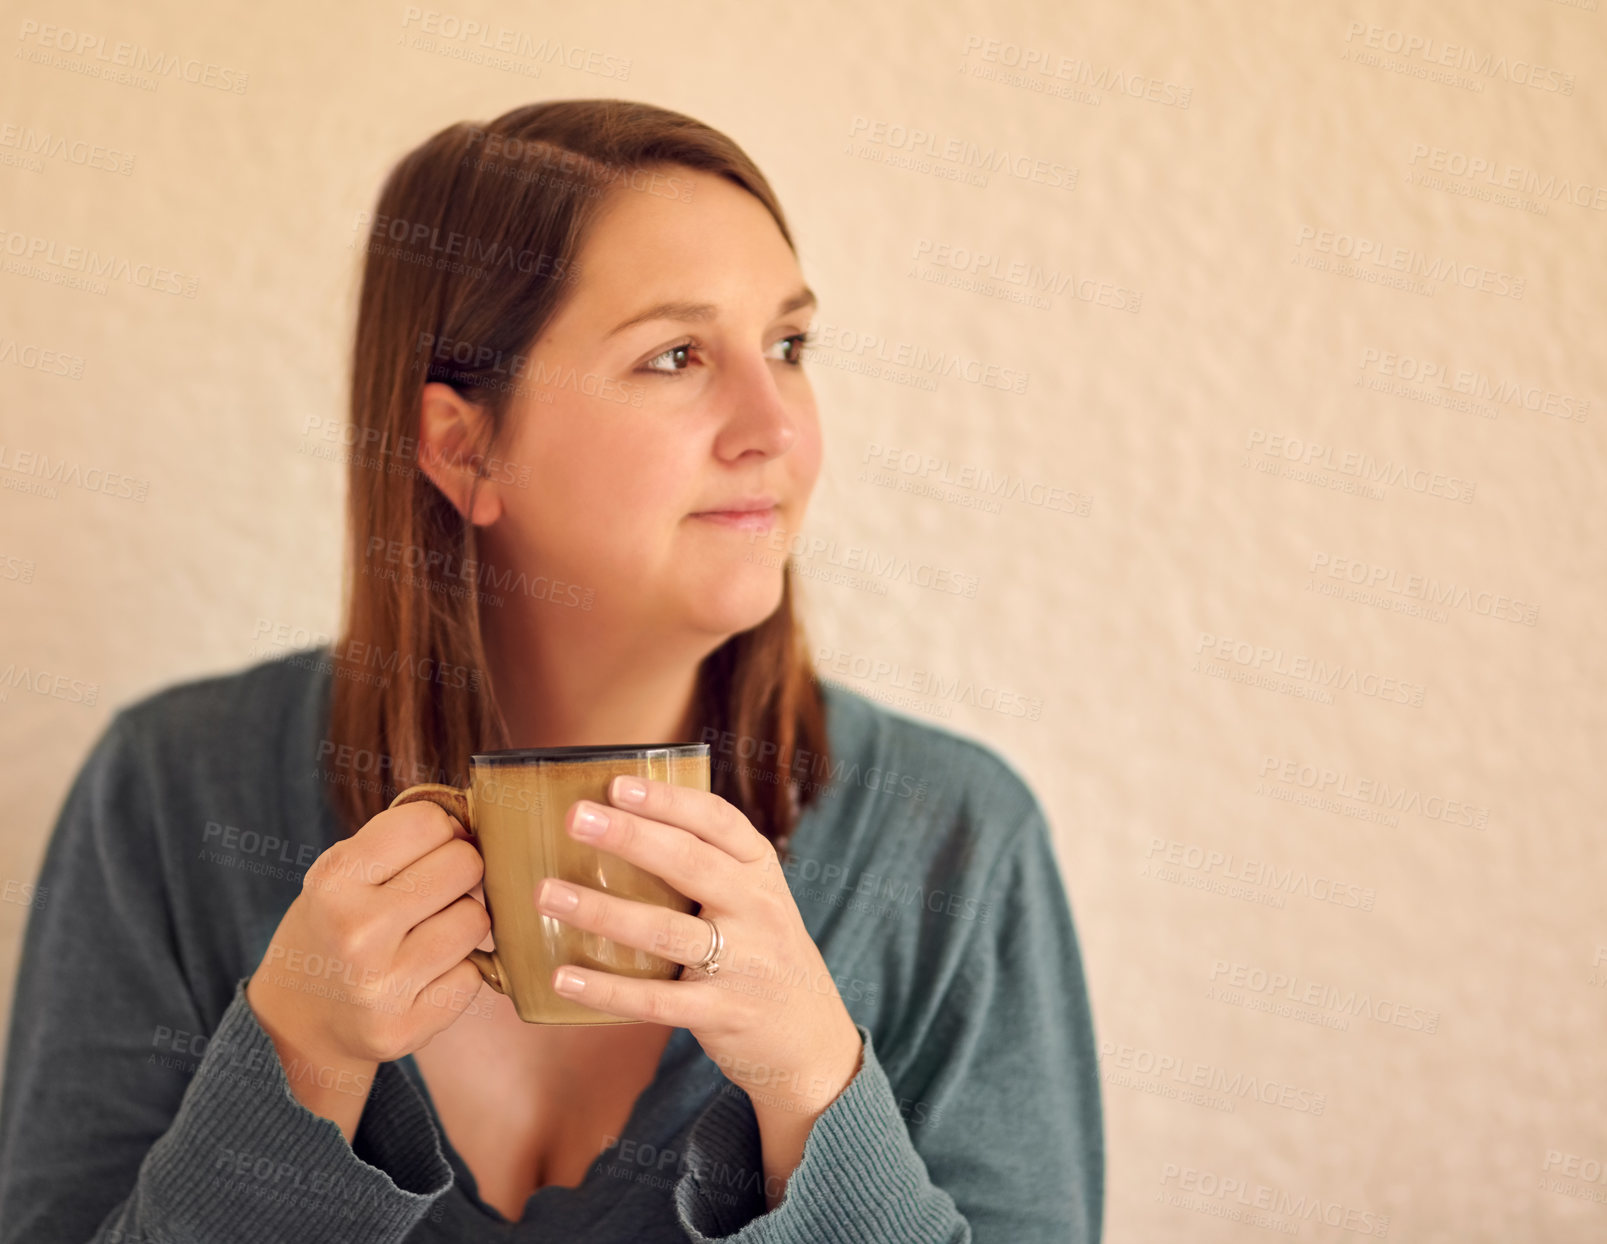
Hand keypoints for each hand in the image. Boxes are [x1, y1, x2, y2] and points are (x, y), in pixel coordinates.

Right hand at [245, 802, 491, 1140]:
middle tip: (433, 893)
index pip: (429, 822)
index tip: (431, 849)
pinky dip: (458, 972)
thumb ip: (401, 839)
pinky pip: (473, 976)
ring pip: (475, 920)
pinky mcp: (404, 1029)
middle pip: (464, 864)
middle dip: (459, 873)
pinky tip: (424, 977)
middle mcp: (355, 932)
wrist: (300, 1019)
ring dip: (461, 922)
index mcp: (334, 880)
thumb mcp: (342, 871)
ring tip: (427, 934)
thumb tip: (479, 825)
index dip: (442, 830)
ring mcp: (381, 985)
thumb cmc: (337, 925)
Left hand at [533, 776, 864, 1196]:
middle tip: (575, 818)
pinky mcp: (724, 1013)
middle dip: (630, 837)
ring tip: (548, 894)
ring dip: (602, 911)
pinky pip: (657, 1000)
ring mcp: (744, 963)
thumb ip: (709, 867)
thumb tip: (620, 824)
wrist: (813, 1039)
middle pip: (691, 864)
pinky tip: (563, 976)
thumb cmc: (763, 954)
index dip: (669, 800)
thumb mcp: (755, 901)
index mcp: (761, 872)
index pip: (719, 821)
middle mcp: (757, 910)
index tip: (618, 784)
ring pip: (666, 930)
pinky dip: (607, 989)